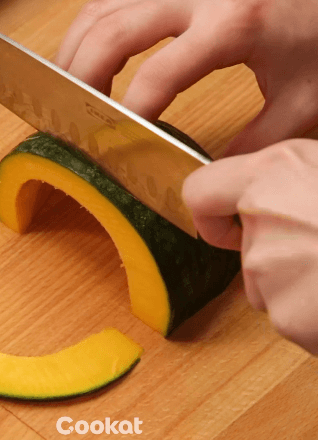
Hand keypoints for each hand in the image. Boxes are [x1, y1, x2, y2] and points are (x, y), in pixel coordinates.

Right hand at [56, 0, 317, 154]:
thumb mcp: (300, 97)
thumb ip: (254, 142)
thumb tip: (210, 176)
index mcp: (231, 24)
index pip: (157, 76)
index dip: (127, 114)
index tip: (112, 145)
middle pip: (113, 33)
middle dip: (83, 80)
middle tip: (72, 118)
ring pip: (101, 9)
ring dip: (75, 50)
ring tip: (69, 90)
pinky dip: (88, 28)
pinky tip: (86, 54)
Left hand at [182, 138, 317, 354]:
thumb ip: (294, 178)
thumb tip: (273, 190)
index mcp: (272, 175)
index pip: (199, 191)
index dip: (209, 213)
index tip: (226, 227)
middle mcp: (261, 223)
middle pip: (245, 248)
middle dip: (278, 252)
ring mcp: (270, 274)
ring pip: (268, 284)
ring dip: (299, 283)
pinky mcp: (288, 318)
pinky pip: (290, 315)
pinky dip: (312, 311)